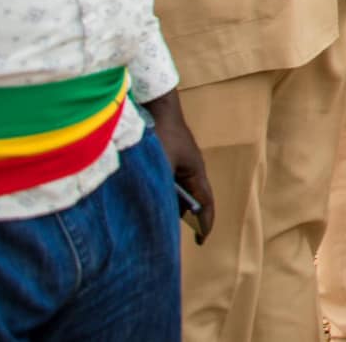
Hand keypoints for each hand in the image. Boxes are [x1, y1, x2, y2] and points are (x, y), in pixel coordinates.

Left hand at [143, 91, 213, 243]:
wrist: (153, 105)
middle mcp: (188, 167)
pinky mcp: (163, 156)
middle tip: (169, 235)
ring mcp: (176, 161)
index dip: (205, 223)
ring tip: (152, 220)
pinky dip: (157, 192)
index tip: (201, 241)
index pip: (205, 202)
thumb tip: (154, 212)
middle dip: (181, 217)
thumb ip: (159, 191)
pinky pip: (164, 181)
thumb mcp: (158, 168)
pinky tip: (141, 198)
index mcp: (195, 170)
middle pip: (189, 198)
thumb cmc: (158, 135)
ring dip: (166, 204)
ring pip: (174, 190)